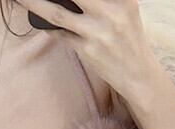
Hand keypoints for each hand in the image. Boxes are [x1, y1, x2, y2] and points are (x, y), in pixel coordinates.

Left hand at [15, 0, 155, 100]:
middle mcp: (111, 12)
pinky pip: (61, 34)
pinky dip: (50, 26)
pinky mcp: (87, 50)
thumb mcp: (125, 11)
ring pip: (57, 13)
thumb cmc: (128, 39)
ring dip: (35, 3)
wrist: (138, 74)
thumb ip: (105, 0)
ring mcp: (98, 32)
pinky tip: (42, 21)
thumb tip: (69, 0)